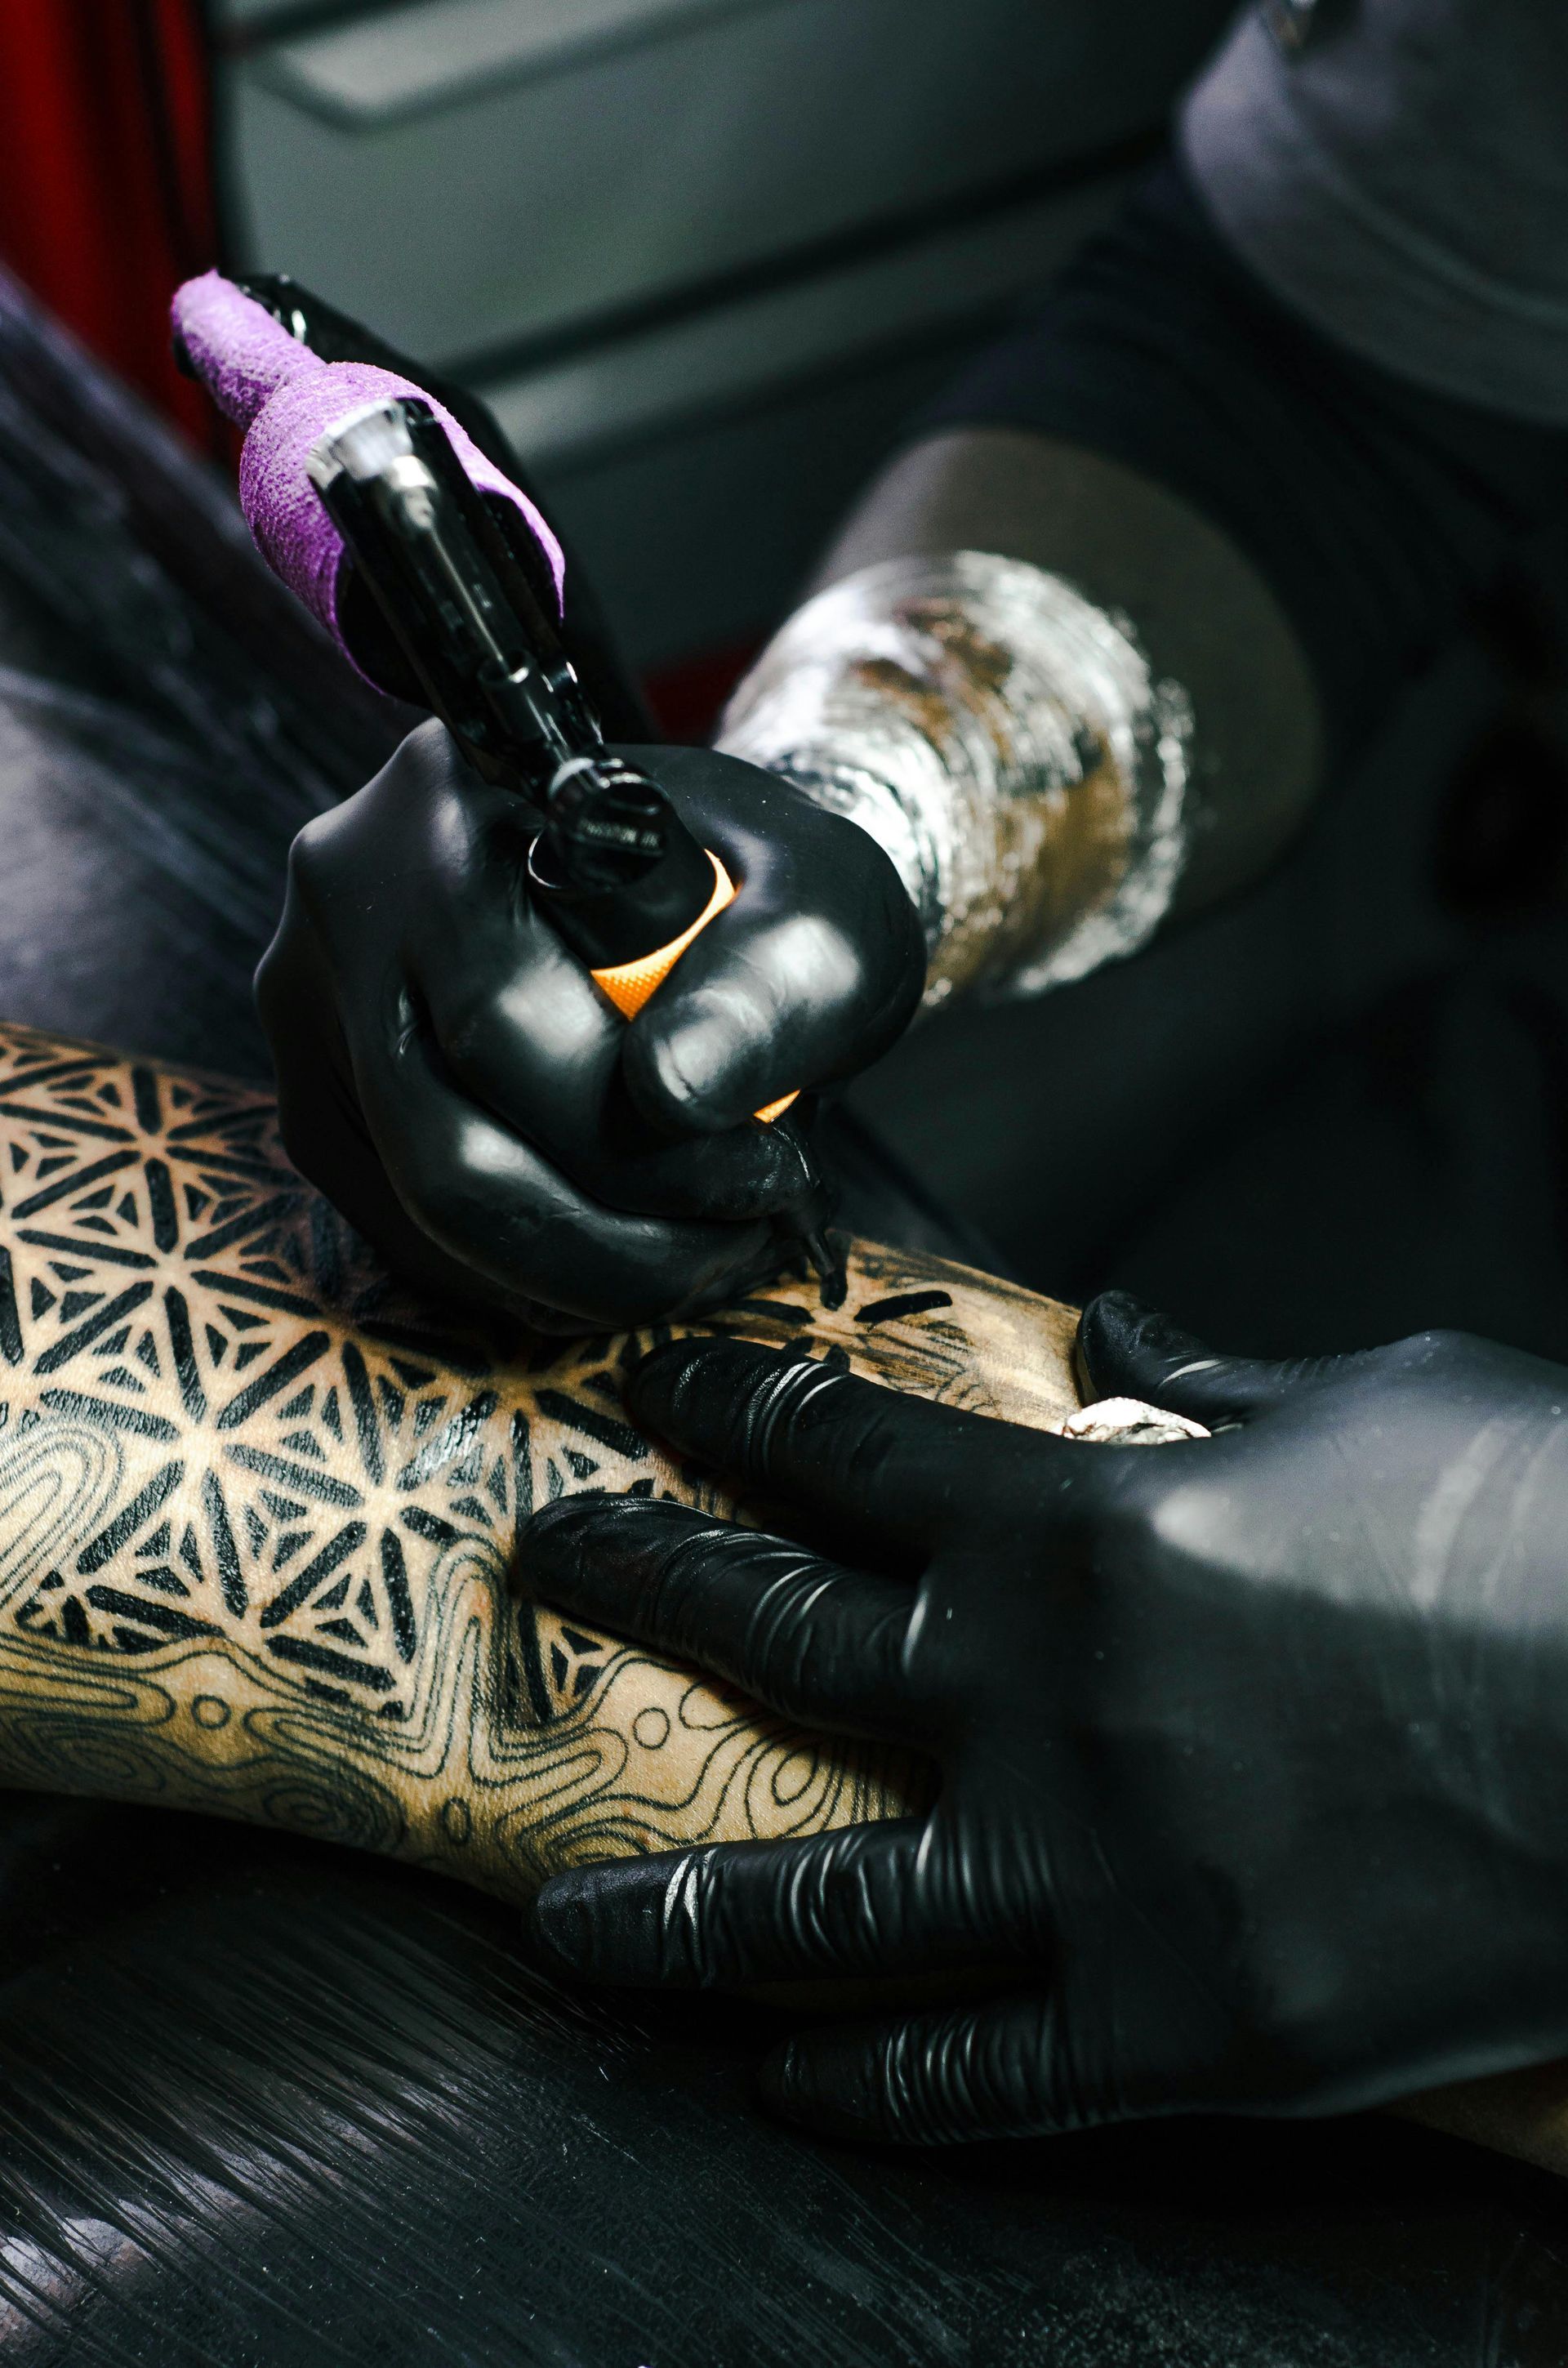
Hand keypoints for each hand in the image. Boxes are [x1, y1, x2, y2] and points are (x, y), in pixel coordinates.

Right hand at [256, 724, 923, 1330]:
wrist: (705, 883)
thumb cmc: (763, 886)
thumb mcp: (823, 902)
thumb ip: (768, 983)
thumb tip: (672, 1093)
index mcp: (454, 798)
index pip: (501, 1019)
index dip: (641, 1143)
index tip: (770, 1174)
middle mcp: (349, 891)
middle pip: (440, 1145)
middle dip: (611, 1240)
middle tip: (740, 1247)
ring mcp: (310, 1000)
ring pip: (415, 1213)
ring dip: (576, 1275)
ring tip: (703, 1256)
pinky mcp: (318, 1096)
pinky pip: (402, 1235)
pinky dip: (524, 1275)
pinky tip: (625, 1251)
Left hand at [522, 1300, 1567, 2143]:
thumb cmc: (1549, 1525)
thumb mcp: (1375, 1397)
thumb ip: (1216, 1380)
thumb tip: (1125, 1346)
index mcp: (1083, 1523)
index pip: (844, 1452)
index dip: (732, 1415)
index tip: (658, 1401)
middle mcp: (1046, 1696)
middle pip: (775, 1633)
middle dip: (643, 1581)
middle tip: (553, 1561)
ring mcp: (1101, 1877)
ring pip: (816, 1904)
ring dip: (668, 1917)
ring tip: (563, 1927)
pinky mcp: (1189, 2030)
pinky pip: (979, 2076)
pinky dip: (871, 2085)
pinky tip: (795, 2083)